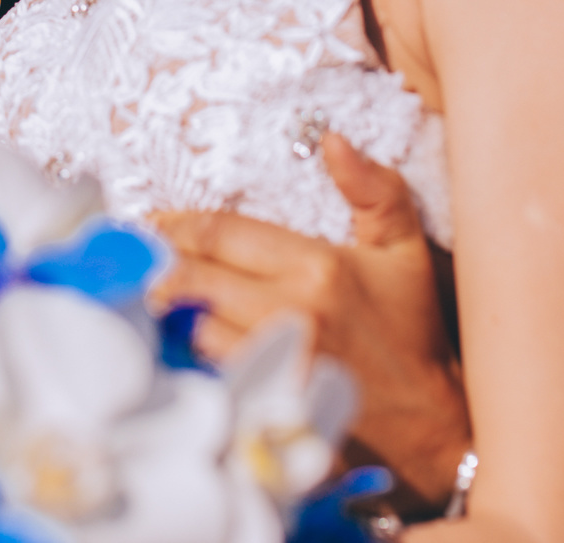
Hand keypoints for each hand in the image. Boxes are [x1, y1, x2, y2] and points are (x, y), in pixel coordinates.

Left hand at [150, 135, 470, 504]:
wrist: (429, 422)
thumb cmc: (411, 331)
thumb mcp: (405, 250)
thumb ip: (374, 189)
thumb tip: (333, 140)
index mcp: (317, 267)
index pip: (221, 233)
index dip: (176, 224)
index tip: (153, 222)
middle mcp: (290, 312)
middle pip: (193, 278)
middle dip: (157, 263)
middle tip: (134, 256)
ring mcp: (276, 363)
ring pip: (191, 326)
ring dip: (165, 311)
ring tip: (144, 295)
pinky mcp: (266, 403)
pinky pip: (206, 370)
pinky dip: (185, 353)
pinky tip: (171, 342)